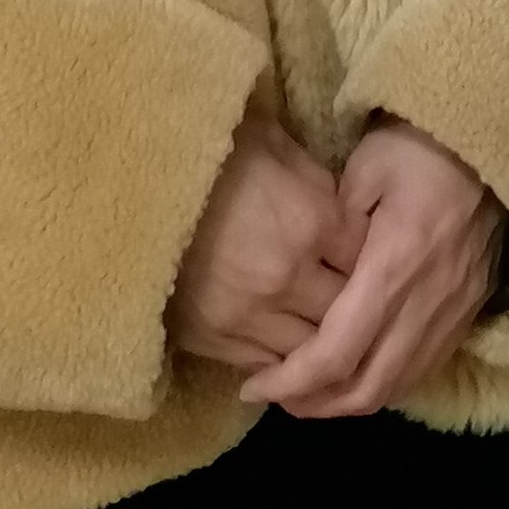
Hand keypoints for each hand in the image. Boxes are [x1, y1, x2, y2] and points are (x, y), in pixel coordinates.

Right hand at [167, 117, 352, 375]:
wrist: (132, 184)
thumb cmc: (211, 153)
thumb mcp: (273, 144)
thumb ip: (318, 181)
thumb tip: (349, 208)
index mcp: (312, 222)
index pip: (369, 258)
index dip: (375, 257)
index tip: (375, 255)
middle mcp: (289, 276)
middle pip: (347, 312)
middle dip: (356, 308)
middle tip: (359, 302)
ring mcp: (251, 314)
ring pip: (312, 350)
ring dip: (322, 342)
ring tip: (329, 334)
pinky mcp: (215, 339)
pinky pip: (268, 365)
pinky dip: (284, 361)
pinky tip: (292, 352)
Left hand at [239, 119, 504, 419]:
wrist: (496, 148)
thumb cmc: (421, 147)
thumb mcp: (365, 167)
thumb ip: (333, 226)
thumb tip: (310, 272)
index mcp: (393, 267)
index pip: (336, 353)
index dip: (291, 381)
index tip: (255, 386)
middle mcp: (426, 305)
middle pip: (366, 389)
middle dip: (315, 405)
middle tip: (276, 396)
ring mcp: (453, 316)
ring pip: (396, 388)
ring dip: (349, 402)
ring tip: (311, 392)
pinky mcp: (468, 315)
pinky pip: (421, 372)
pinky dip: (384, 385)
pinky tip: (358, 372)